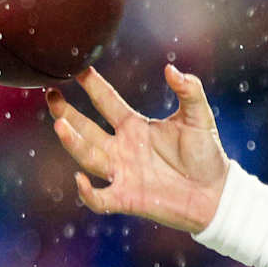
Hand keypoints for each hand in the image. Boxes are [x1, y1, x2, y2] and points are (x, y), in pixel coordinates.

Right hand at [46, 64, 228, 233]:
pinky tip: (80, 179)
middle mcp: (122, 148)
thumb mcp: (199, 118)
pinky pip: (99, 198)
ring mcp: (122, 173)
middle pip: (85, 128)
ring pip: (88, 157)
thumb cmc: (206, 155)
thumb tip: (171, 69)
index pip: (106, 102)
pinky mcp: (127, 198)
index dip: (92, 85)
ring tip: (60, 124)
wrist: (217, 194)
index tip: (78, 68)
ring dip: (72, 143)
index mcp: (135, 126)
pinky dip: (87, 192)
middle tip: (50, 94)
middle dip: (66, 112)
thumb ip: (189, 91)